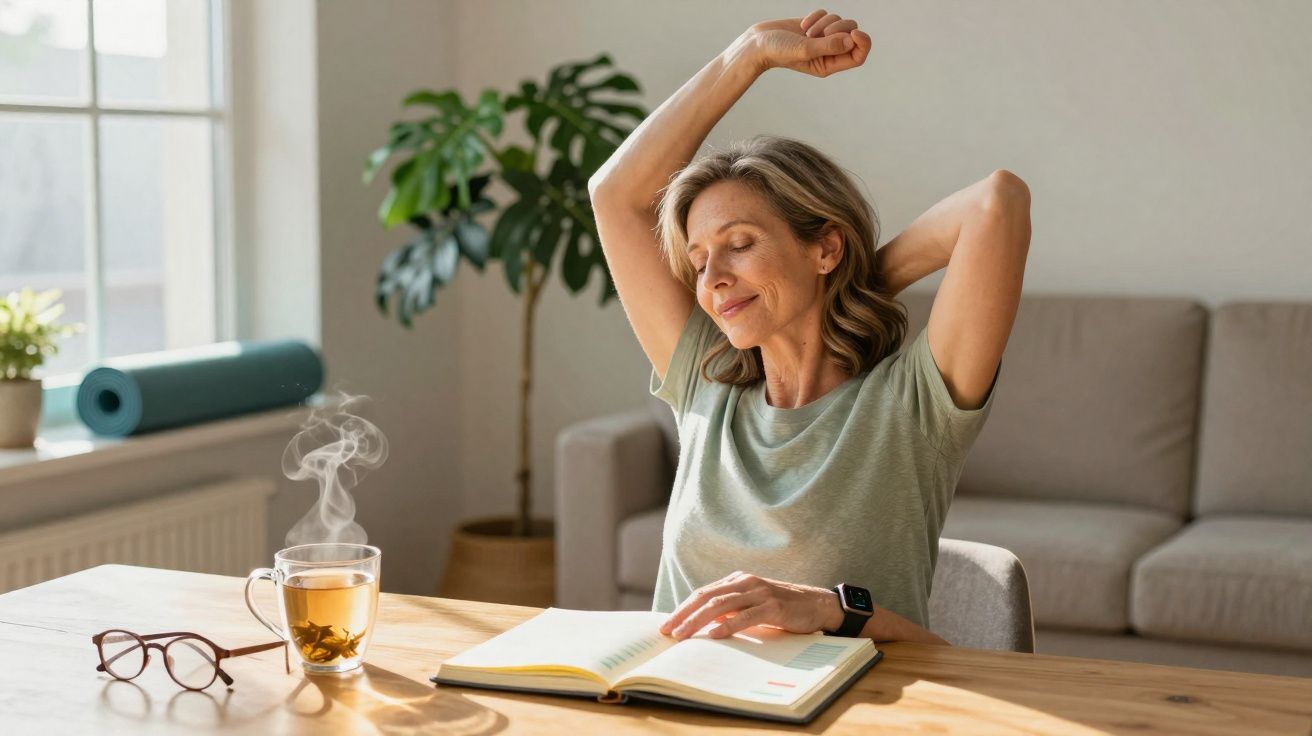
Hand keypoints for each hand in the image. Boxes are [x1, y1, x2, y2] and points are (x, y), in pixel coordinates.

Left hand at [658, 571, 841, 640]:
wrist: (817, 605)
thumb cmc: (783, 608)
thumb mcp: (753, 606)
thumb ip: (731, 611)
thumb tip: (706, 623)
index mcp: (738, 581)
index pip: (703, 593)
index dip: (683, 608)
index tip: (667, 625)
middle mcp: (745, 582)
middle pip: (707, 597)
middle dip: (684, 614)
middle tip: (667, 631)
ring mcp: (759, 593)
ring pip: (721, 605)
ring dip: (698, 621)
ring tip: (683, 635)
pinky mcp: (773, 606)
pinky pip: (746, 616)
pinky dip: (729, 625)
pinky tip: (715, 635)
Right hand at [742, 9, 871, 77]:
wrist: (759, 42)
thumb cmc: (778, 51)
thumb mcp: (804, 50)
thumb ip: (827, 46)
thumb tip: (851, 41)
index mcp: (829, 65)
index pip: (857, 56)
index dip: (862, 43)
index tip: (854, 33)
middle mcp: (828, 52)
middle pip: (851, 34)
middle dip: (838, 28)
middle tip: (818, 33)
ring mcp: (822, 38)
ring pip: (840, 22)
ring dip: (824, 22)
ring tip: (806, 32)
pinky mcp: (815, 25)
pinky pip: (827, 13)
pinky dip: (816, 16)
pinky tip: (802, 25)